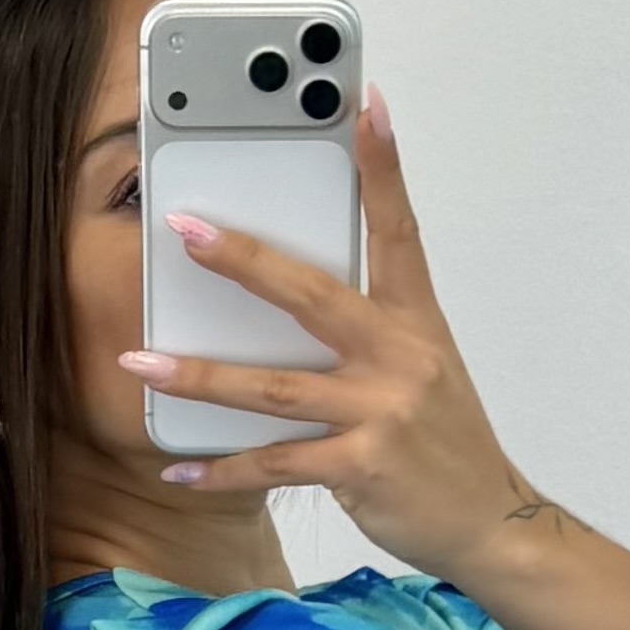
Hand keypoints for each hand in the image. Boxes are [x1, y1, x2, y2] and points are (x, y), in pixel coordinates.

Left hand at [117, 90, 527, 573]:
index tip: (365, 106)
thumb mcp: (422, 371)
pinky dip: (224, 469)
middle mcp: (401, 358)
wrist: (489, 522)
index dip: (383, 166)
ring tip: (141, 363)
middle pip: (311, 296)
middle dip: (243, 261)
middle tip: (185, 230)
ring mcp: (382, 413)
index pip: (398, 230)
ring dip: (200, 377)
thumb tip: (291, 303)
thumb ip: (367, 332)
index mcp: (416, 323)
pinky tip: (181, 468)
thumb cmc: (443, 443)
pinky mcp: (363, 467)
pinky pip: (276, 464)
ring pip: (274, 388)